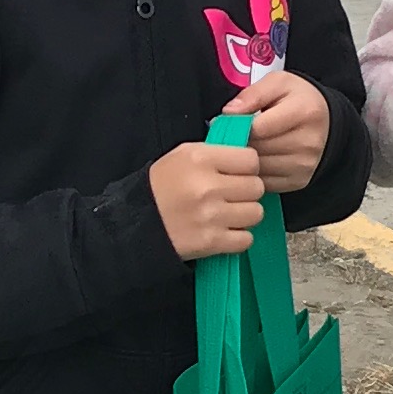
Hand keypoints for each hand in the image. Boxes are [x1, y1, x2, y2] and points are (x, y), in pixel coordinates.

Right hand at [148, 134, 264, 260]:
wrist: (135, 223)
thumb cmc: (162, 186)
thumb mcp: (183, 155)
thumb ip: (217, 152)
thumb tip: (249, 152)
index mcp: (201, 158)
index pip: (251, 160)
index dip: (247, 167)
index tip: (237, 173)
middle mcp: (207, 186)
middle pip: (257, 187)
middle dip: (247, 191)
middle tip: (232, 195)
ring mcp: (210, 216)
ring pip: (256, 213)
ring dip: (245, 215)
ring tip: (228, 213)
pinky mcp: (210, 241)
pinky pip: (246, 239)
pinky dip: (238, 237)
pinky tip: (224, 230)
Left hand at [234, 69, 328, 193]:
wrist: (326, 121)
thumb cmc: (297, 99)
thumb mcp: (278, 83)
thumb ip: (253, 94)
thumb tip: (229, 112)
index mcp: (304, 113)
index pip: (258, 128)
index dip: (238, 126)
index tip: (231, 121)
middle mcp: (308, 142)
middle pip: (258, 150)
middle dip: (240, 142)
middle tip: (234, 135)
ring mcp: (306, 165)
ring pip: (258, 169)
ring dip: (246, 160)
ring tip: (245, 146)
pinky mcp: (300, 181)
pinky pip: (265, 183)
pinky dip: (255, 174)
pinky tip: (255, 160)